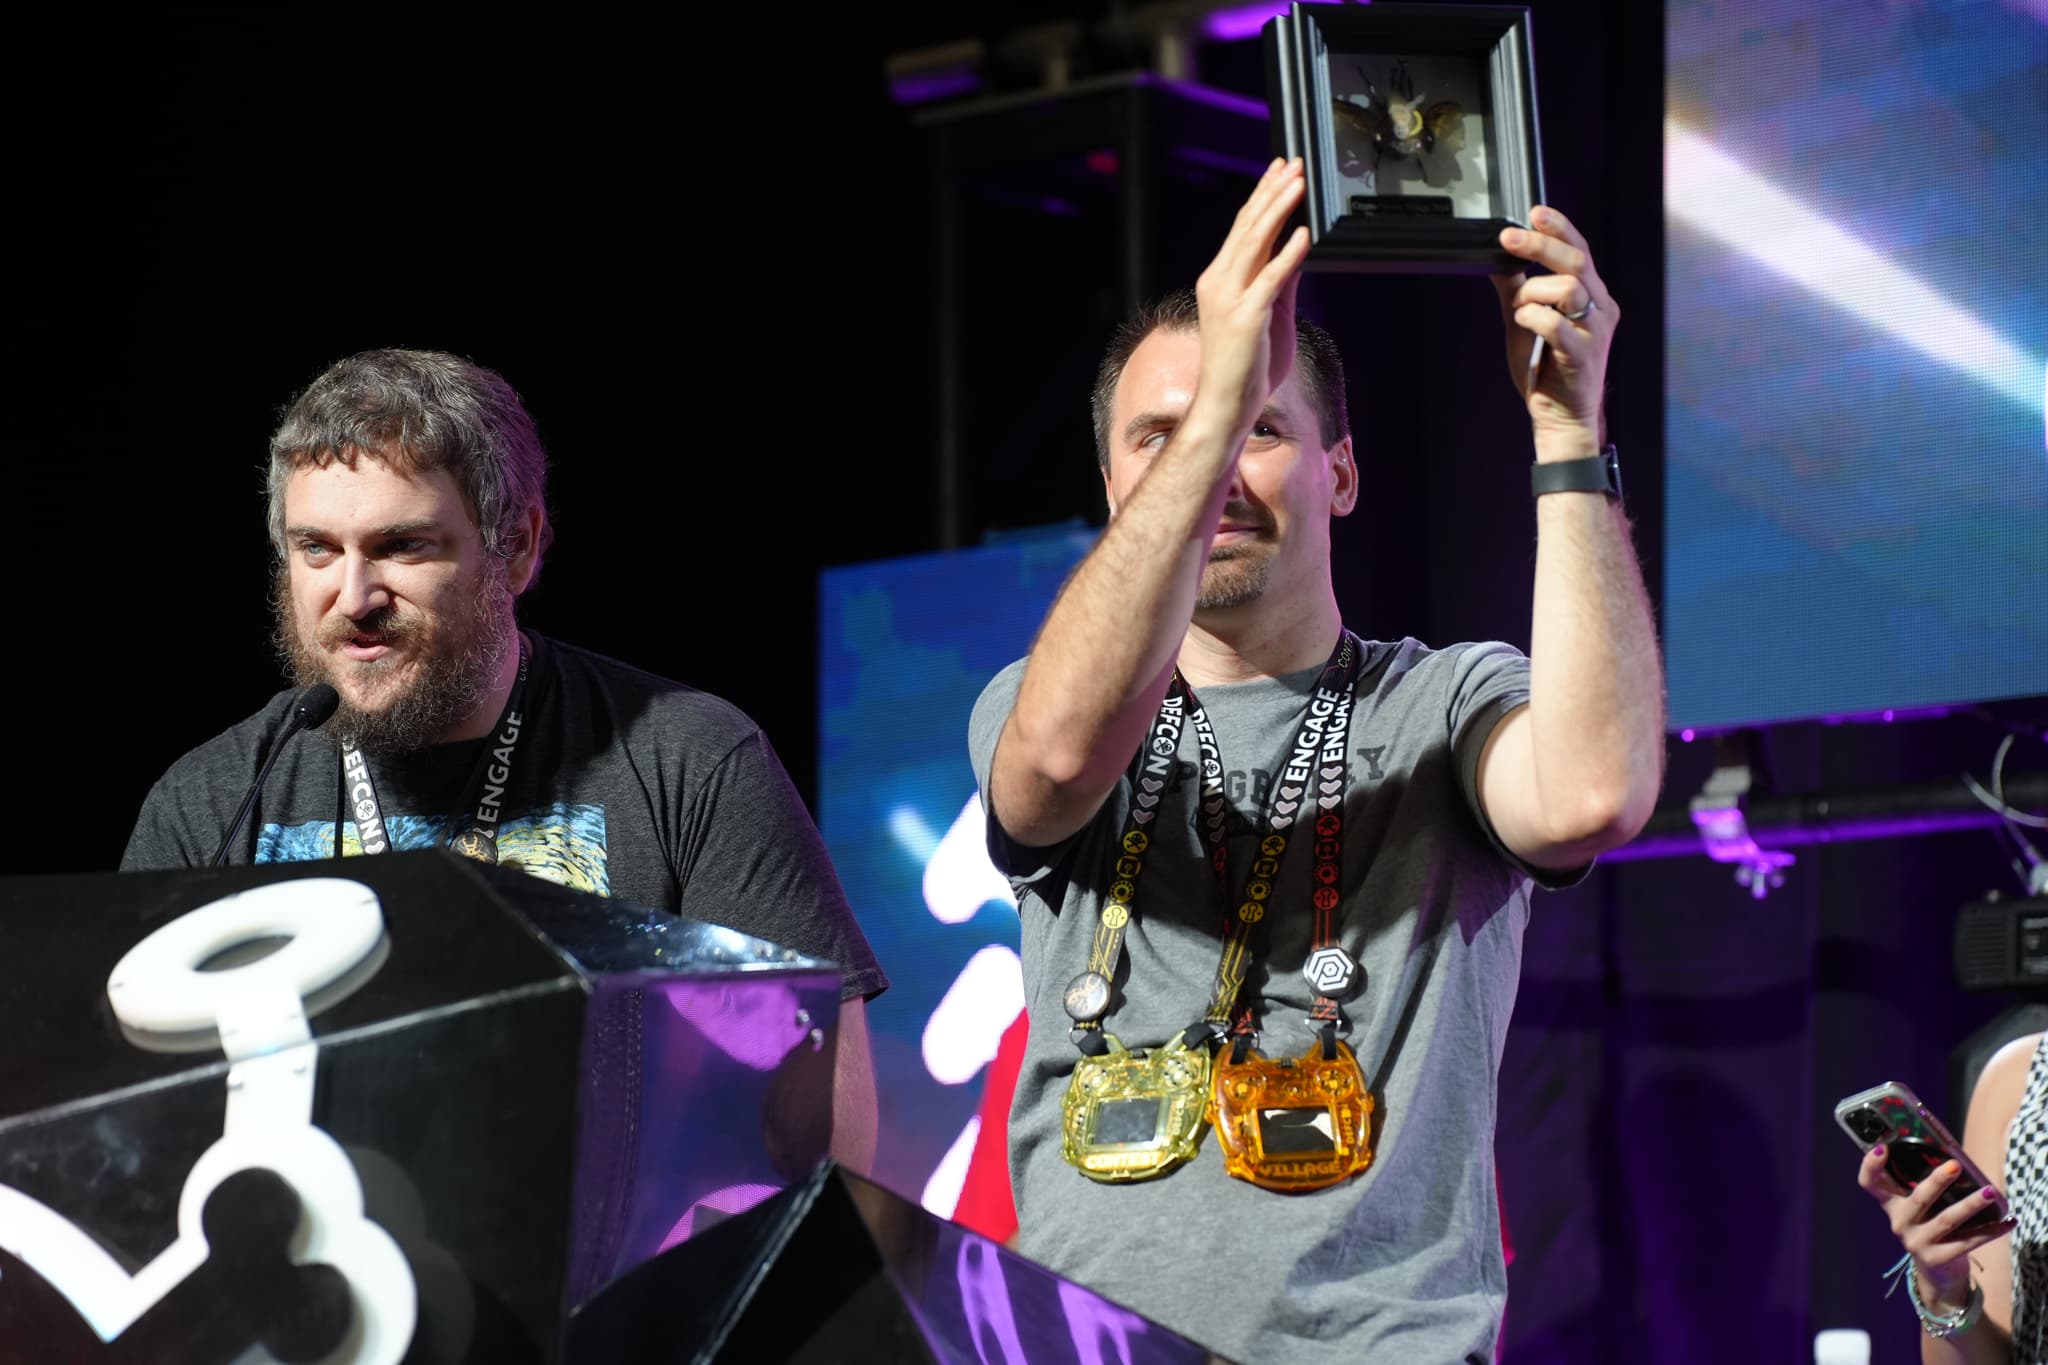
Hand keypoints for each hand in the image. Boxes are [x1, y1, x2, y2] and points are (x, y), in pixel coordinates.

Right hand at [1191, 157, 1310, 440]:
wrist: (1228, 403)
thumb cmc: (1248, 366)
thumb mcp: (1270, 313)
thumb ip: (1281, 280)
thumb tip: (1298, 249)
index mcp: (1221, 279)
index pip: (1243, 227)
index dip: (1262, 195)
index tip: (1279, 169)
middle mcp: (1220, 282)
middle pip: (1248, 227)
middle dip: (1272, 192)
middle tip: (1293, 164)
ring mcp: (1230, 298)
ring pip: (1255, 243)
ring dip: (1278, 210)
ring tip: (1297, 184)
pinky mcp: (1246, 316)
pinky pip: (1269, 278)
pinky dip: (1287, 254)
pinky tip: (1303, 234)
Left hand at [1491, 206, 1615, 455]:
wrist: (1561, 418)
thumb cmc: (1547, 370)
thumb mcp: (1526, 323)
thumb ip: (1515, 291)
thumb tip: (1497, 260)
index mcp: (1593, 296)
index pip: (1581, 251)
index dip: (1560, 228)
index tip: (1534, 212)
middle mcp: (1601, 309)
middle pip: (1577, 262)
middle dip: (1541, 245)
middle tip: (1508, 238)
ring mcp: (1595, 332)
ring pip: (1568, 288)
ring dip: (1533, 291)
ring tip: (1519, 308)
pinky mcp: (1583, 355)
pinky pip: (1557, 324)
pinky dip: (1534, 317)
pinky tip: (1523, 322)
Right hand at [1856, 1145, 2014, 1308]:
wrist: (1937, 1275)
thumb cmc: (1931, 1229)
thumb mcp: (1920, 1210)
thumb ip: (1924, 1188)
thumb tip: (1953, 1159)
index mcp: (1892, 1206)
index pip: (1870, 1183)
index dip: (1871, 1165)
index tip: (1883, 1147)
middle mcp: (1900, 1223)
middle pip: (1917, 1199)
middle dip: (1936, 1181)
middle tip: (1955, 1165)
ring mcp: (1917, 1242)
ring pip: (1946, 1220)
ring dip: (1970, 1205)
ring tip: (1989, 1192)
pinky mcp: (1937, 1259)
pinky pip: (1968, 1242)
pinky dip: (1991, 1231)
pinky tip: (2008, 1221)